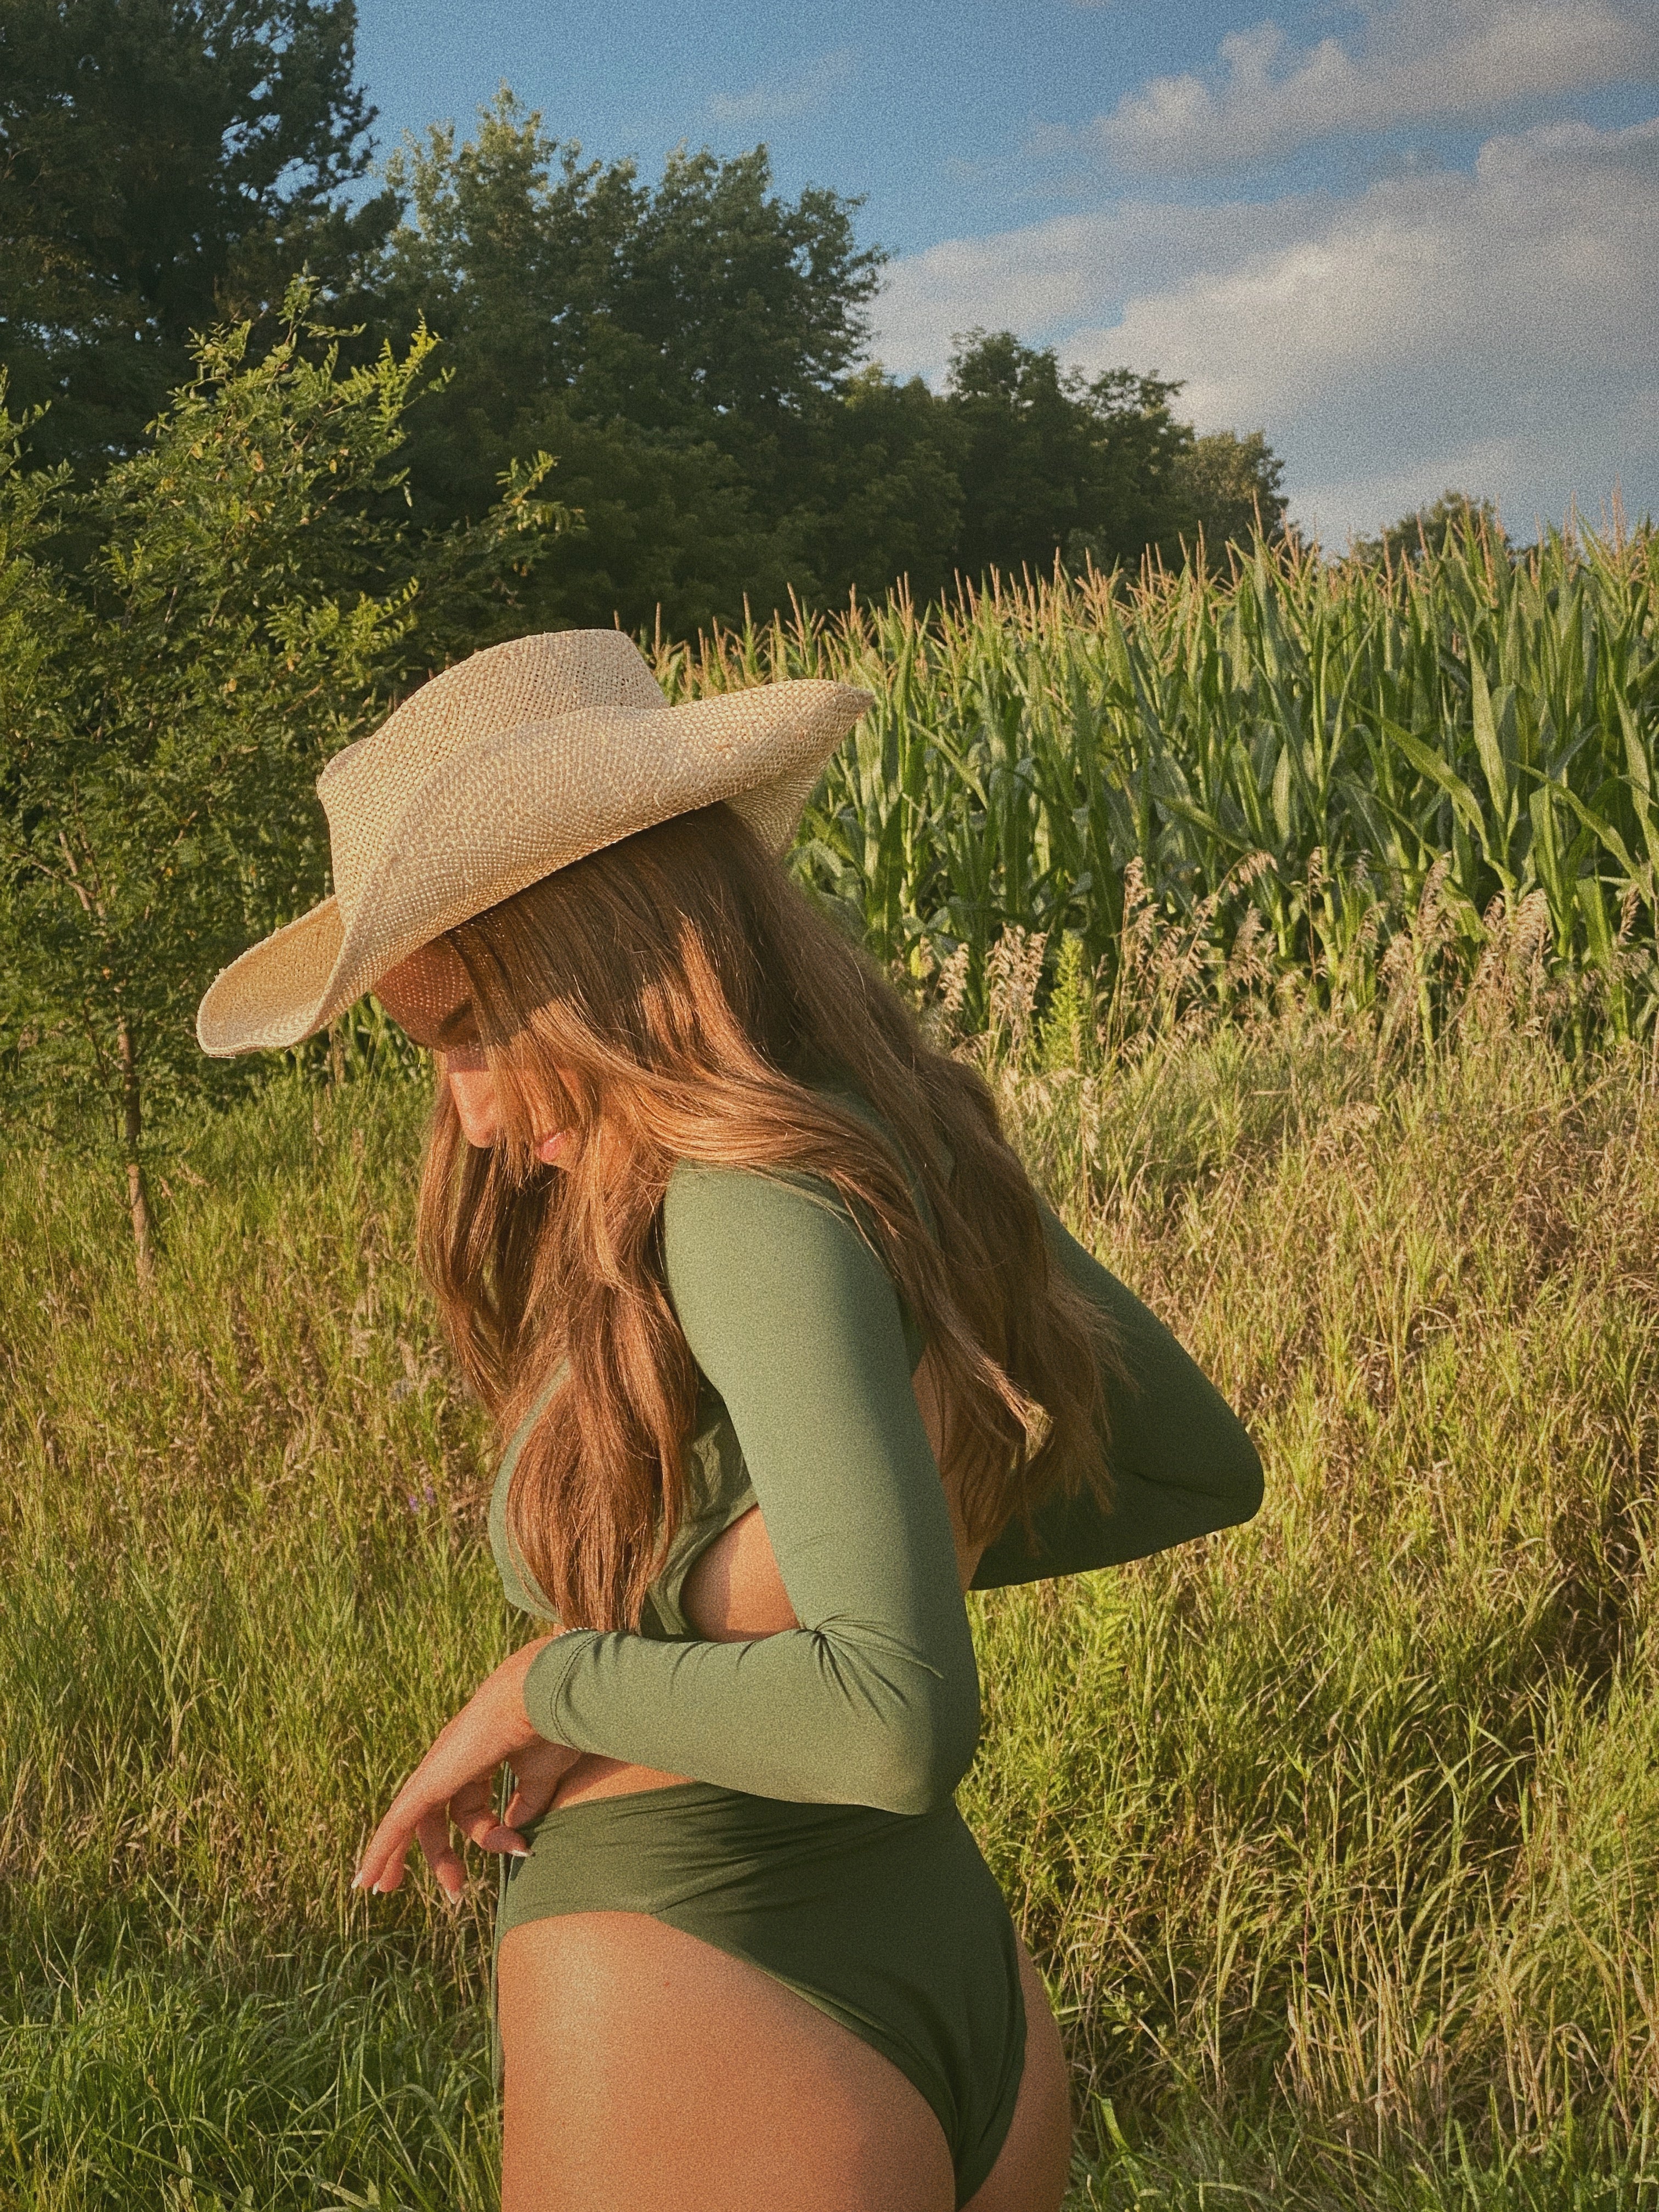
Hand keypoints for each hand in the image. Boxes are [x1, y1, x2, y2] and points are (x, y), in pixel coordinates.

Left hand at [353, 1637, 577, 1902]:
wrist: (540, 1697)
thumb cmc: (548, 1729)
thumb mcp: (541, 1775)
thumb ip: (526, 1803)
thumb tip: (514, 1833)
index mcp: (479, 1755)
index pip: (471, 1806)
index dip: (490, 1836)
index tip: (520, 1850)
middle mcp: (453, 1760)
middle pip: (436, 1816)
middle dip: (440, 1855)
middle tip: (452, 1892)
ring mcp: (439, 1766)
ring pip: (410, 1820)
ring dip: (399, 1857)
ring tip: (388, 1890)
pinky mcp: (431, 1779)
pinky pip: (400, 1820)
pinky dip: (383, 1849)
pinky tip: (369, 1877)